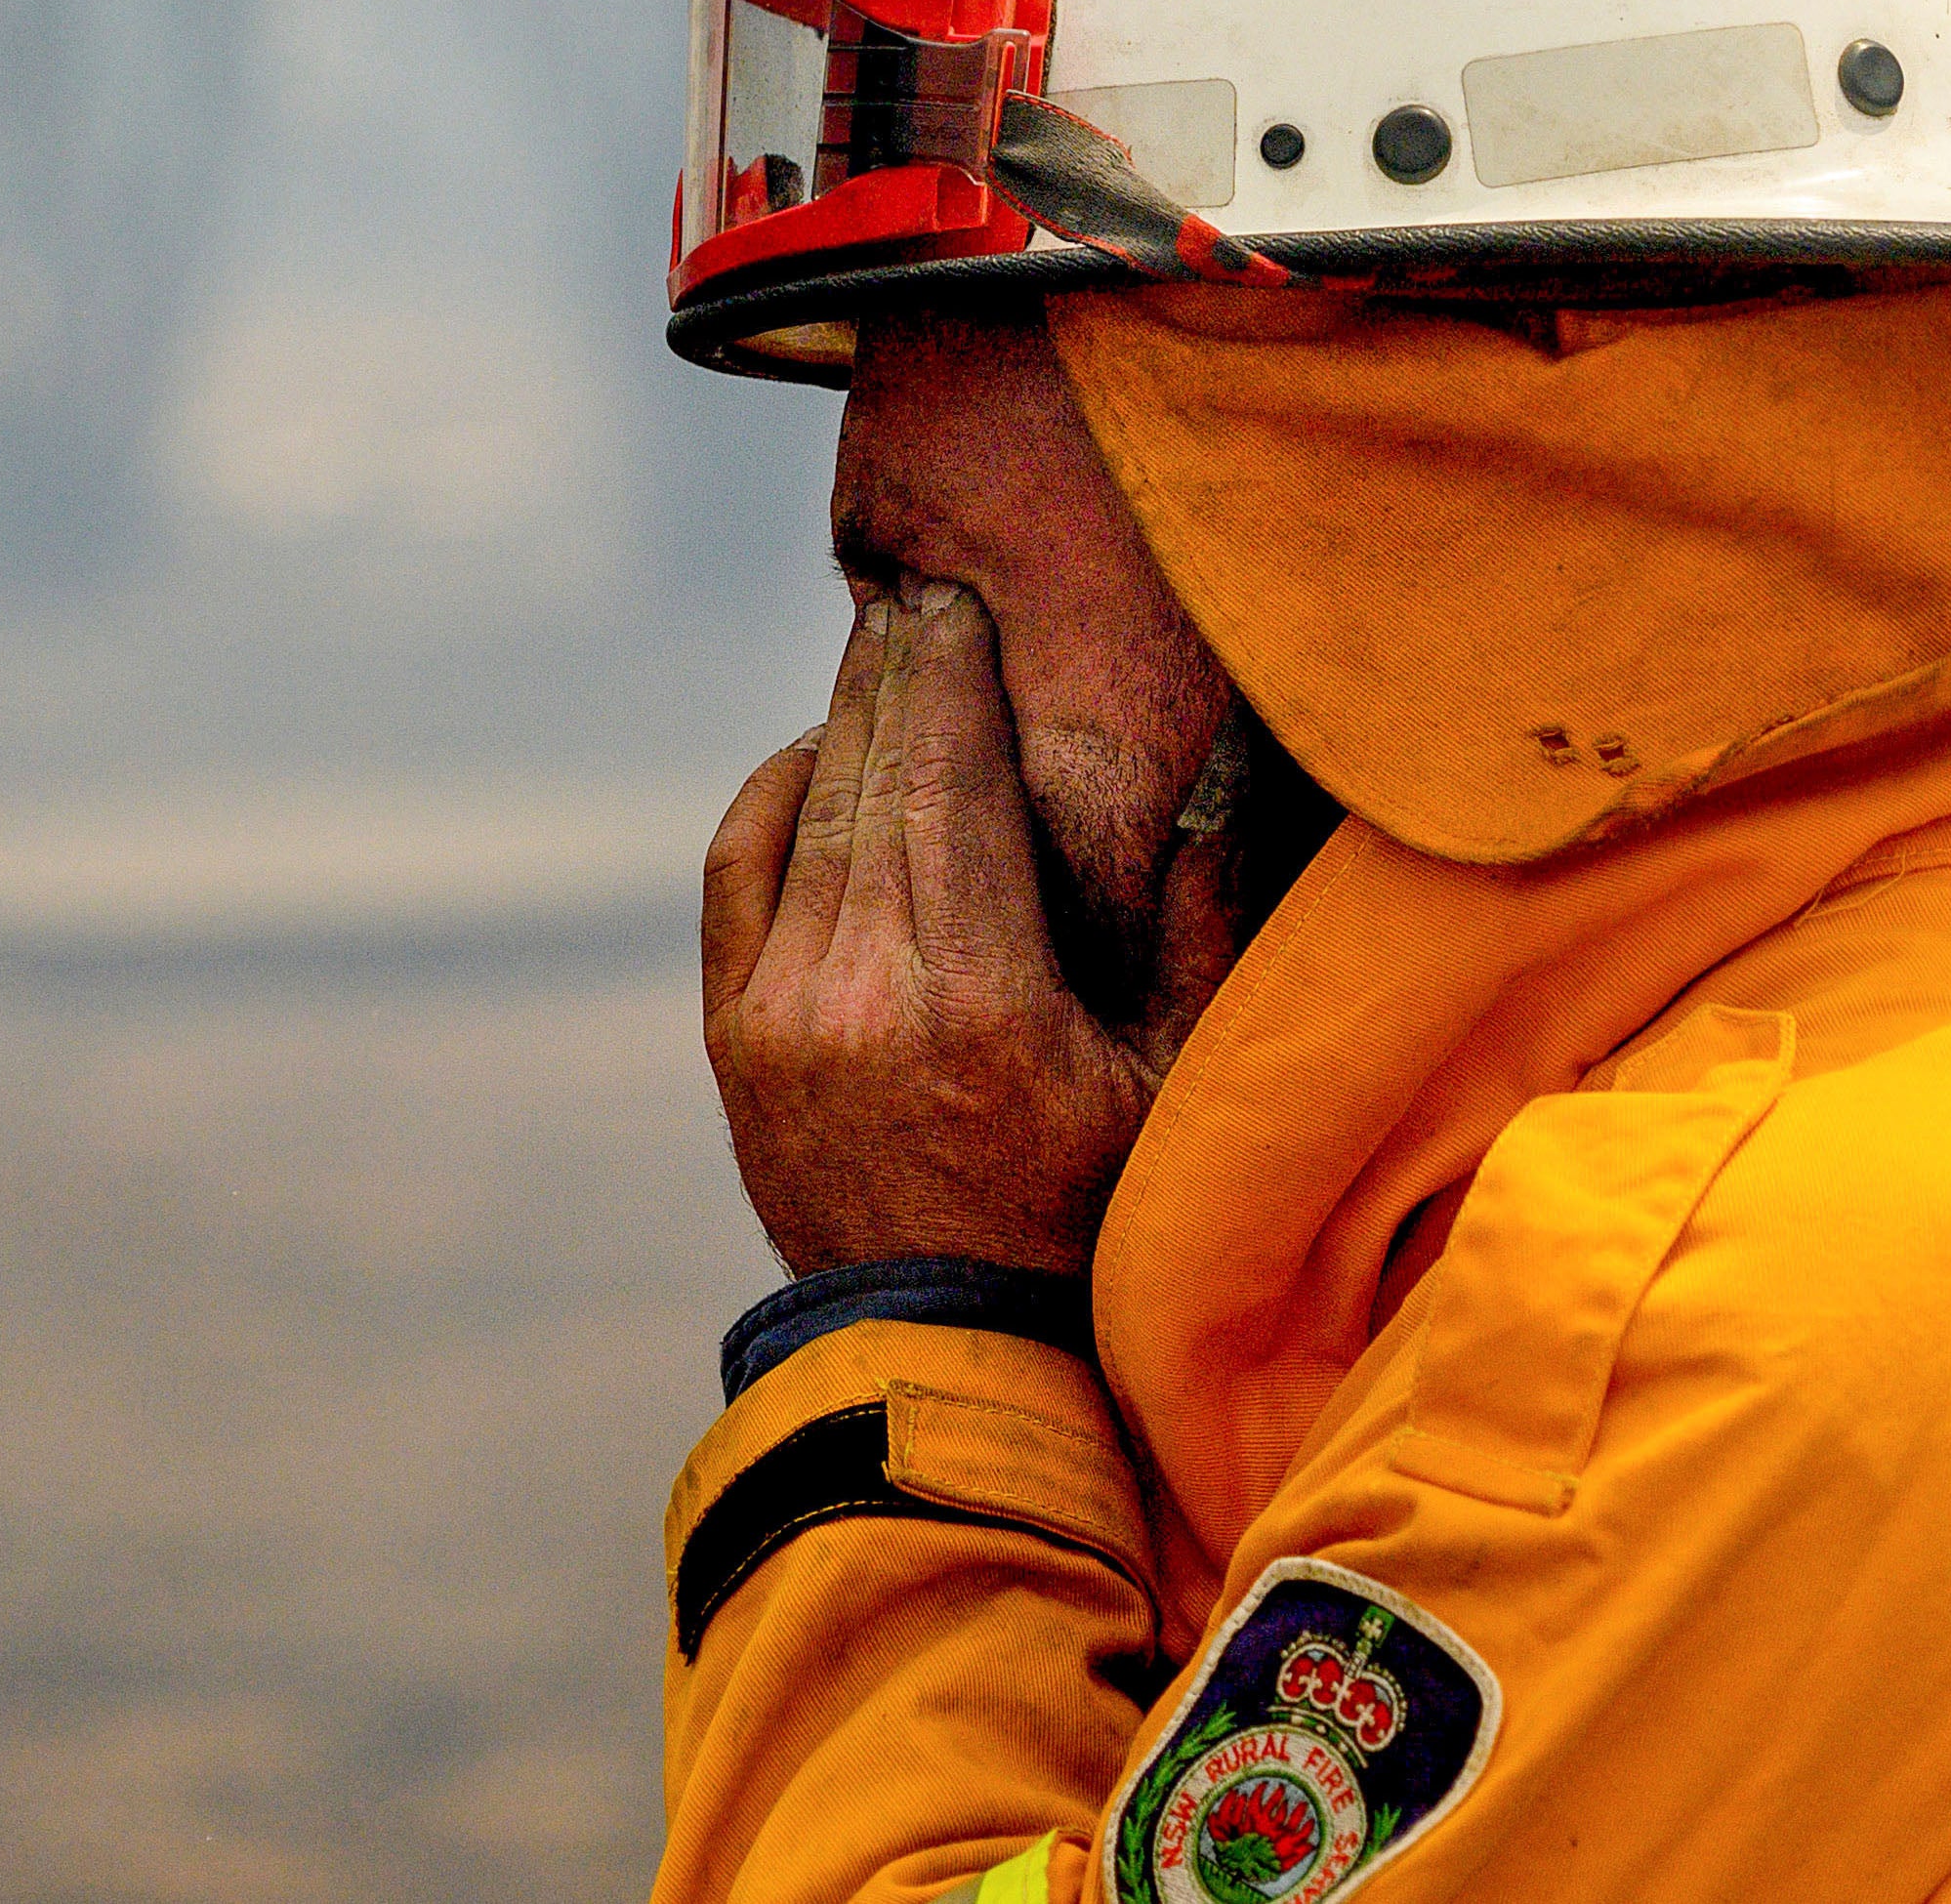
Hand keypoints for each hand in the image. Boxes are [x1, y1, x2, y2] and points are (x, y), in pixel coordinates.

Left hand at [701, 583, 1201, 1276]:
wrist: (951, 1355)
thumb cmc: (1092, 1222)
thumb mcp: (1175, 1086)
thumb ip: (1200, 929)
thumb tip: (1215, 777)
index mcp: (978, 1002)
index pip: (950, 786)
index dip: (950, 680)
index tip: (960, 601)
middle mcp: (862, 996)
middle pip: (873, 781)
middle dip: (896, 676)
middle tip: (919, 594)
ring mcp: (781, 1018)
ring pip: (807, 819)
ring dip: (843, 725)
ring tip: (880, 651)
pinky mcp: (735, 1041)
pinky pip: (738, 875)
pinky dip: (772, 800)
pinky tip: (815, 755)